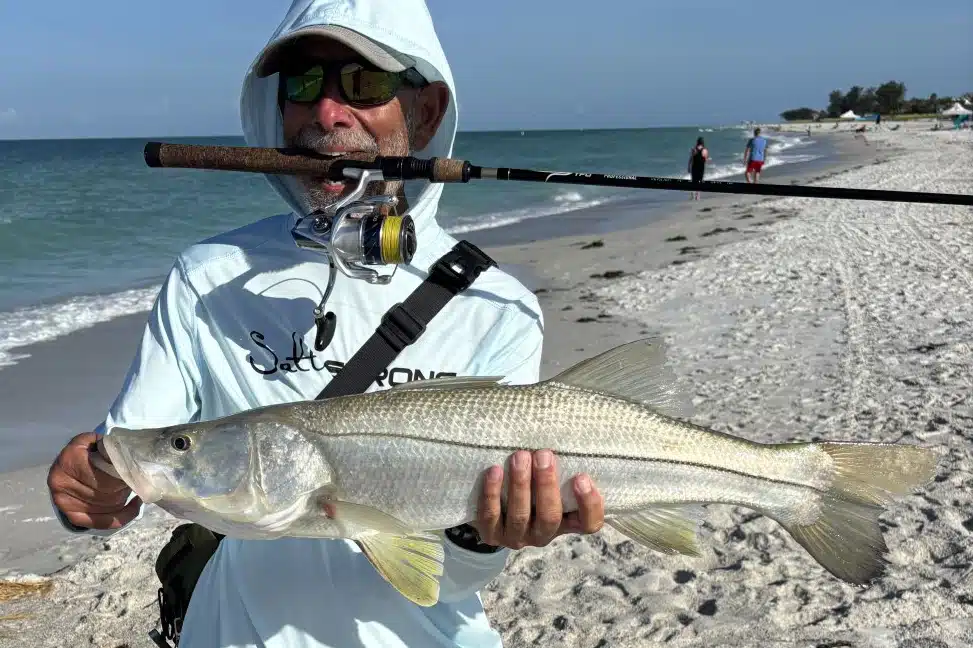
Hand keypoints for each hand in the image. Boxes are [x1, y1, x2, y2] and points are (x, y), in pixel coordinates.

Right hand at [47, 432, 141, 529]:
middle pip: (106, 492)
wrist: (67, 468)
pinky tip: (133, 506)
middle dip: (124, 487)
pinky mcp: (71, 515)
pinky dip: (123, 516)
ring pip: (106, 507)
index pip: (103, 473)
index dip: (122, 473)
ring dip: (124, 499)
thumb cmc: (87, 452)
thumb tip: (128, 456)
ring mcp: (64, 502)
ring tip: (130, 488)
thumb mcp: (95, 441)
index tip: (133, 470)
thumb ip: (109, 445)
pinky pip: (102, 522)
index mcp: (69, 459)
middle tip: (135, 480)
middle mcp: (61, 482)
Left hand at [474, 450, 603, 549]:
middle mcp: (543, 534)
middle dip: (546, 484)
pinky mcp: (491, 534)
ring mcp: (516, 537)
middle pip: (550, 516)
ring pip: (520, 516)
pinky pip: (491, 515)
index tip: (582, 477)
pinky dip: (492, 493)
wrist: (492, 512)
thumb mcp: (549, 483)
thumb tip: (563, 435)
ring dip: (521, 484)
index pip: (589, 523)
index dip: (589, 504)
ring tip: (520, 456)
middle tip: (544, 455)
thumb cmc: (531, 488)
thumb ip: (559, 470)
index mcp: (565, 522)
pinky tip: (495, 470)